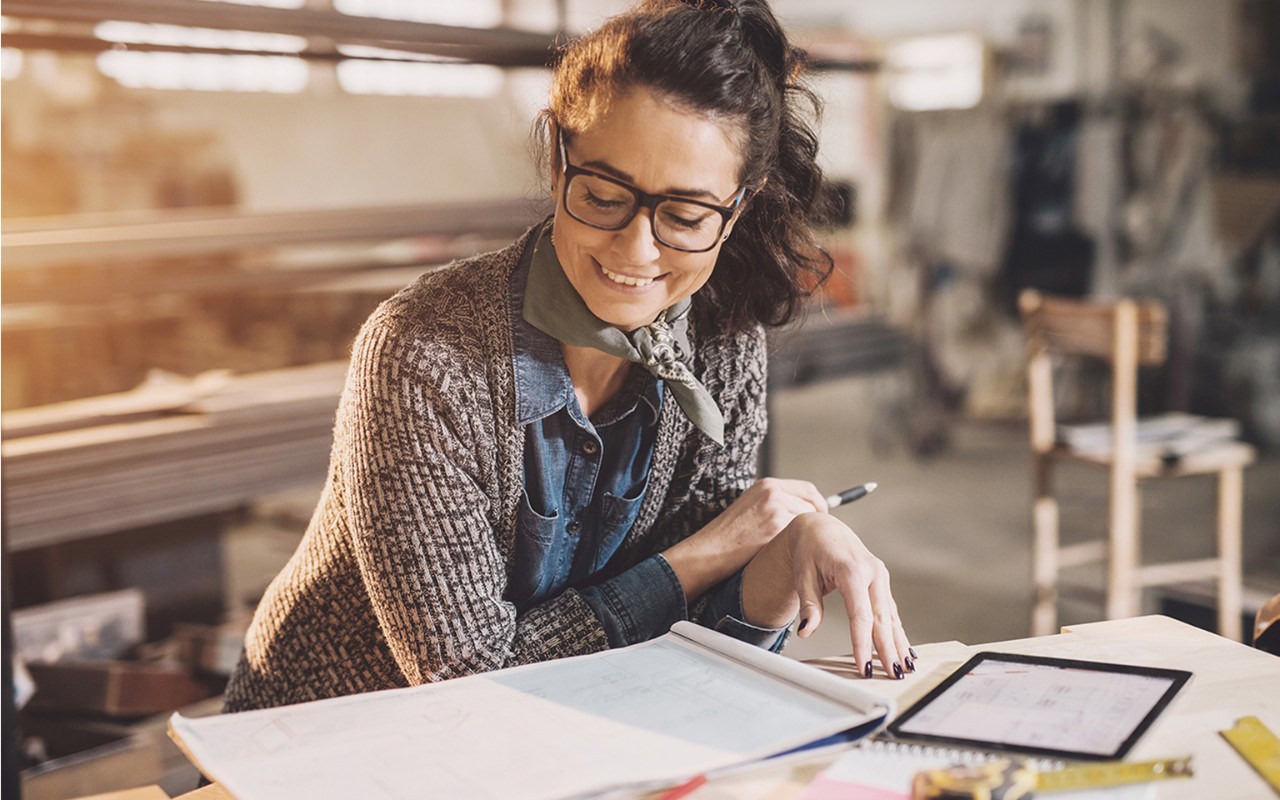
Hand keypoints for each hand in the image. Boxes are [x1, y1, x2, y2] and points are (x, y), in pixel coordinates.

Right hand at [663, 478, 827, 601]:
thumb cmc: (729, 533)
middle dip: (816, 521)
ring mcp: (776, 510)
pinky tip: (786, 553)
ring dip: (805, 536)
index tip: (821, 517)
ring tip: (795, 547)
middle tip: (813, 536)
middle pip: (813, 505)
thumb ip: (776, 502)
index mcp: (768, 485)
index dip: (819, 504)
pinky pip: (799, 538)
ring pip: (807, 523)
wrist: (711, 550)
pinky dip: (797, 546)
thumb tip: (803, 509)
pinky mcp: (776, 529)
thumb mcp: (751, 505)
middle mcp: (774, 493)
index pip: (808, 489)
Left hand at [742, 512, 913, 678]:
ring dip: (898, 643)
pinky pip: (891, 611)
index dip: (863, 643)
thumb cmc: (809, 550)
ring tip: (905, 668)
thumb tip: (807, 631)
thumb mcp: (803, 575)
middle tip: (893, 675)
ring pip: (891, 616)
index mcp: (852, 570)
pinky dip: (898, 632)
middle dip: (888, 649)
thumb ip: (809, 604)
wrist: (821, 528)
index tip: (864, 666)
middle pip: (882, 618)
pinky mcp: (882, 582)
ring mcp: (880, 577)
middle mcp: (872, 572)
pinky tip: (905, 650)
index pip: (860, 615)